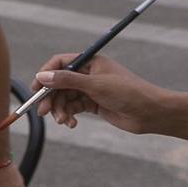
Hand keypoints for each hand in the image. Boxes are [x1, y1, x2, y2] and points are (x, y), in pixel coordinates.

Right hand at [30, 54, 166, 135]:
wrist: (151, 113)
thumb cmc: (129, 93)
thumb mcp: (96, 85)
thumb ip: (67, 80)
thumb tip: (42, 76)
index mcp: (91, 62)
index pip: (60, 63)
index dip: (46, 74)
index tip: (36, 89)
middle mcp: (89, 74)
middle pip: (59, 83)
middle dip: (50, 98)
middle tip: (43, 112)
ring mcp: (90, 89)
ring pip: (64, 98)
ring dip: (60, 110)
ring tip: (63, 121)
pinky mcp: (93, 104)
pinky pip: (73, 108)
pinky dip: (69, 116)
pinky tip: (72, 124)